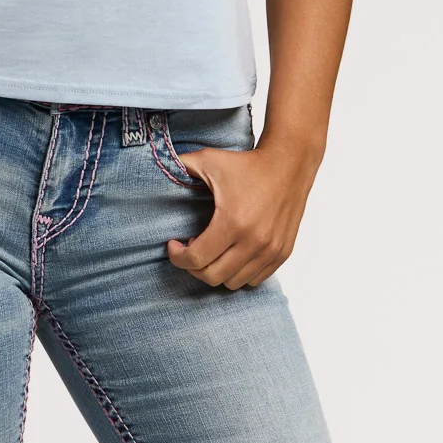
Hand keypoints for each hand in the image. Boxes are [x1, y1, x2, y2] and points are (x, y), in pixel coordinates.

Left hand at [165, 139, 320, 289]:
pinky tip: (232, 253)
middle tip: (191, 249)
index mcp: (232, 222)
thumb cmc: (247, 164)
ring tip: (213, 250)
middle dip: (194, 267)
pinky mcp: (282, 252)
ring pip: (233, 282)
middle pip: (212, 276)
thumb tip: (154, 168)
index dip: (178, 257)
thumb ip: (179, 167)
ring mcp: (270, 250)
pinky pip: (255, 279)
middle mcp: (254, 241)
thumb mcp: (208, 160)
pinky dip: (239, 272)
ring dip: (217, 271)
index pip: (196, 259)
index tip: (174, 244)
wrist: (289, 163)